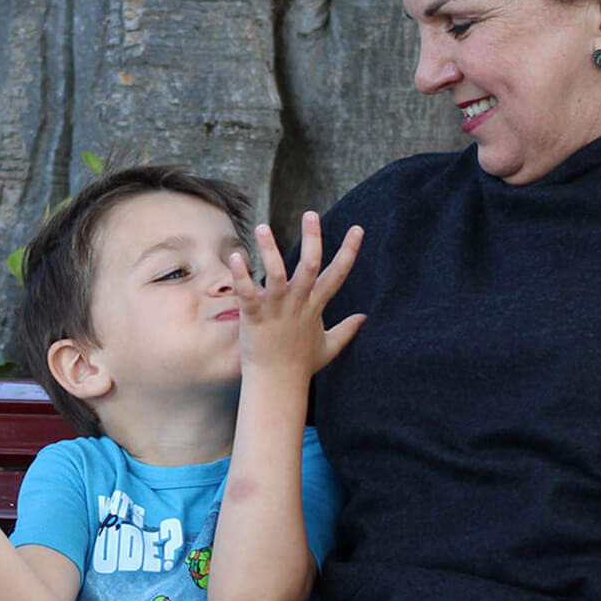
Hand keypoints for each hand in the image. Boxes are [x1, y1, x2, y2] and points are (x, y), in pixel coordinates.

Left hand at [228, 211, 365, 379]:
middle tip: (311, 215)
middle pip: (309, 266)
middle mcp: (298, 303)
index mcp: (315, 306)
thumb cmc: (300, 365)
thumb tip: (365, 318)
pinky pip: (248, 292)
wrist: (276, 385)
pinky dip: (241, 275)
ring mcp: (277, 309)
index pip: (337, 274)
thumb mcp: (330, 346)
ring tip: (263, 228)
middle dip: (312, 239)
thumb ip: (347, 329)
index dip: (349, 251)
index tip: (358, 229)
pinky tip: (236, 256)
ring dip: (270, 250)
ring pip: (277, 274)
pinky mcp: (255, 316)